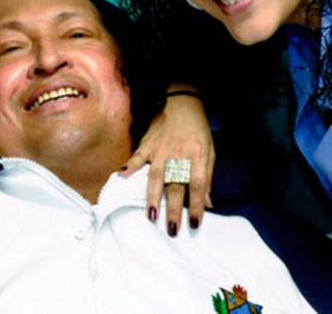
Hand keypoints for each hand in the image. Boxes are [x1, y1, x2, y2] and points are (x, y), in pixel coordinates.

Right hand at [119, 91, 214, 235]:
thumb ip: (207, 176)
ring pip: (157, 176)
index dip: (197, 205)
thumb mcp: (209, 151)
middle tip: (172, 229)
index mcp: (198, 155)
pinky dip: (130, 166)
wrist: (181, 102)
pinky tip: (122, 177)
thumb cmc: (197, 130)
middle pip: (176, 185)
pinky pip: (138, 156)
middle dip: (174, 209)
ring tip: (151, 216)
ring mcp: (161, 149)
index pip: (198, 184)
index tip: (195, 223)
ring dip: (153, 197)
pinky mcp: (148, 143)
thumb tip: (207, 203)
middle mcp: (179, 154)